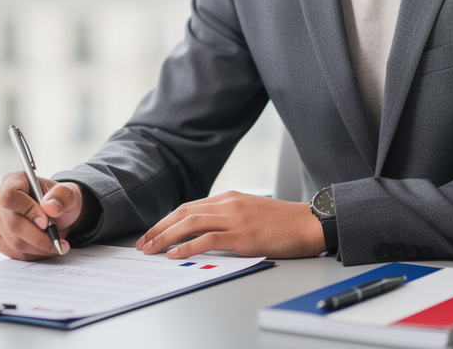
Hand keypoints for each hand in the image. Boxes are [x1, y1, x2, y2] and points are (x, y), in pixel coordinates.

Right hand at [0, 172, 83, 259]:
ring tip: (56, 242)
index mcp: (14, 181)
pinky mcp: (0, 238)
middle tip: (59, 240)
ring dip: (40, 248)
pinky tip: (45, 248)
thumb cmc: (60, 199)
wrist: (57, 213)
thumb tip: (49, 207)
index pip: (10, 196)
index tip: (46, 222)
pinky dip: (34, 254)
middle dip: (39, 237)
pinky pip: (14, 253)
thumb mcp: (69, 193)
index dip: (28, 210)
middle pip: (13, 224)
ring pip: (15, 242)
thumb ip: (62, 196)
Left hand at [134, 191, 324, 259]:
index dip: (167, 220)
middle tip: (143, 243)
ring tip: (151, 249)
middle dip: (159, 228)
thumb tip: (204, 232)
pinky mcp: (243, 235)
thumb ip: (228, 217)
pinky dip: (187, 246)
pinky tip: (175, 254)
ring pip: (190, 223)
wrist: (309, 223)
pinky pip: (208, 239)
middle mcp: (229, 204)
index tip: (153, 233)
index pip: (189, 207)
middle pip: (183, 213)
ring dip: (165, 237)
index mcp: (229, 198)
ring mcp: (235, 218)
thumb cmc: (283, 222)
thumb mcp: (251, 212)